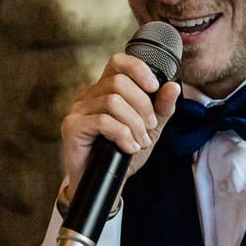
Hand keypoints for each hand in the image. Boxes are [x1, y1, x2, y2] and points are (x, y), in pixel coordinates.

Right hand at [60, 53, 181, 199]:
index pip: (119, 62)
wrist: (106, 183)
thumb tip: (173, 86)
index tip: (154, 88)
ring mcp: (78, 110)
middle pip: (119, 83)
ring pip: (113, 102)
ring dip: (134, 124)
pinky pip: (103, 121)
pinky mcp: (72, 127)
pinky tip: (129, 148)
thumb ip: (161, 108)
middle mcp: (89, 95)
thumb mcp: (149, 129)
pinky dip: (123, 135)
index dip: (138, 70)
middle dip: (142, 106)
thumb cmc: (123, 152)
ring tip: (140, 142)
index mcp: (105, 89)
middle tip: (149, 128)